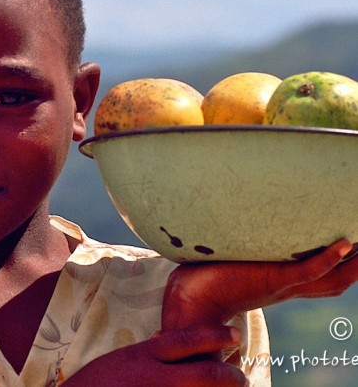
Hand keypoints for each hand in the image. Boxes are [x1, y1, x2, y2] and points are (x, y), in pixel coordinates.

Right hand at [61, 324, 246, 385]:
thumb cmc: (98, 383)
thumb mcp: (123, 358)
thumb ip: (148, 353)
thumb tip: (169, 342)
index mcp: (144, 355)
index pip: (186, 340)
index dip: (214, 335)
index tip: (236, 333)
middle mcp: (154, 377)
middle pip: (204, 373)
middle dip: (230, 375)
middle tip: (242, 376)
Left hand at [163, 239, 357, 330]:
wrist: (188, 303)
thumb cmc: (202, 280)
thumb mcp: (231, 260)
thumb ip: (239, 248)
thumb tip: (230, 227)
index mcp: (280, 283)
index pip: (321, 277)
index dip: (341, 265)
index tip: (353, 243)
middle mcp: (287, 287)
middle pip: (336, 281)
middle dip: (357, 266)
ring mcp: (280, 285)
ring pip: (329, 279)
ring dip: (352, 264)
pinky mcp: (270, 281)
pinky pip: (306, 273)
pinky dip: (326, 260)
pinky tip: (342, 244)